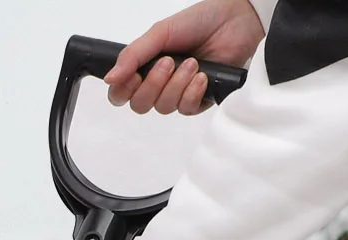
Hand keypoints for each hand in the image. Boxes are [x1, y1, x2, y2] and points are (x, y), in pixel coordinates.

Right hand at [104, 0, 264, 114]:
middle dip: (154, 84)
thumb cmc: (201, 21)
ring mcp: (178, 94)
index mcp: (145, 67)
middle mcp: (159, 84)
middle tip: (169, 62)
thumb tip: (109, 77)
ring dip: (177, 84)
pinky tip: (202, 75)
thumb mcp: (161, 32)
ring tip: (193, 63)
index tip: (134, 75)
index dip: (123, 91)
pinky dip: (193, 92)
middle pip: (140, 105)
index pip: (121, 93)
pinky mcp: (198, 101)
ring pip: (163, 108)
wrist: (238, 20)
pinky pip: (185, 109)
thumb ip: (133, 54)